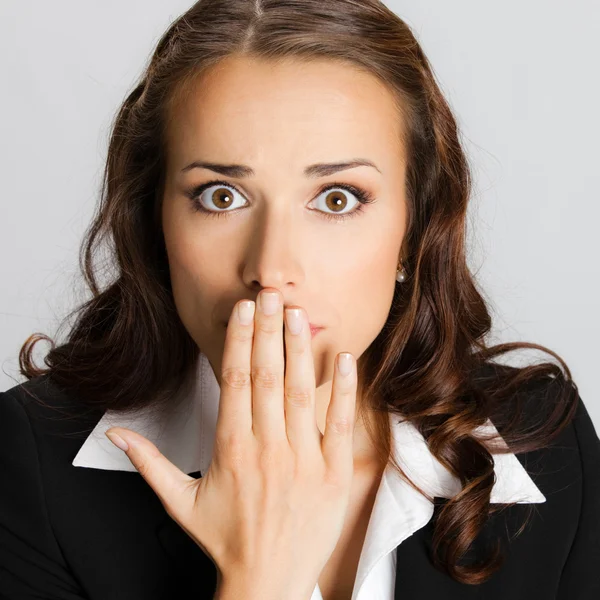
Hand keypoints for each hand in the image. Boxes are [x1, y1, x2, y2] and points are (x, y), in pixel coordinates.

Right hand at [105, 288, 357, 598]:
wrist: (267, 581)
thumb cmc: (225, 540)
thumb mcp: (179, 502)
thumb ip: (149, 462)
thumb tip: (114, 435)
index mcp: (232, 448)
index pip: (235, 381)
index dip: (239, 341)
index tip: (242, 310)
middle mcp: (267, 448)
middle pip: (268, 377)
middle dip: (268, 331)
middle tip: (271, 295)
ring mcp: (303, 459)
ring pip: (302, 393)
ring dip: (300, 350)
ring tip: (298, 315)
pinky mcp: (332, 473)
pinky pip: (338, 424)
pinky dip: (341, 390)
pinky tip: (341, 359)